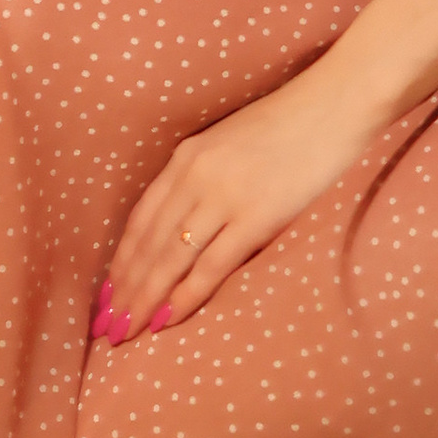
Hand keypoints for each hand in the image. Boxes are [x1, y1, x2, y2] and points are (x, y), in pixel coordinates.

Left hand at [99, 61, 378, 340]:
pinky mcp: (255, 217)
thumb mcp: (228, 145)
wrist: (332, 106)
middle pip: (148, 242)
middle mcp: (195, 175)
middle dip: (124, 288)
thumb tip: (182, 230)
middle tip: (107, 326)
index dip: (120, 260)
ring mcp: (224, 196)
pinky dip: (184, 297)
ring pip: (169, 258)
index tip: (106, 293)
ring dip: (144, 298)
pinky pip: (210, 266)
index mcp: (186, 157)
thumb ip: (202, 179)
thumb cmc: (286, 127)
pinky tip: (166, 320)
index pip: (140, 219)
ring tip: (125, 331)